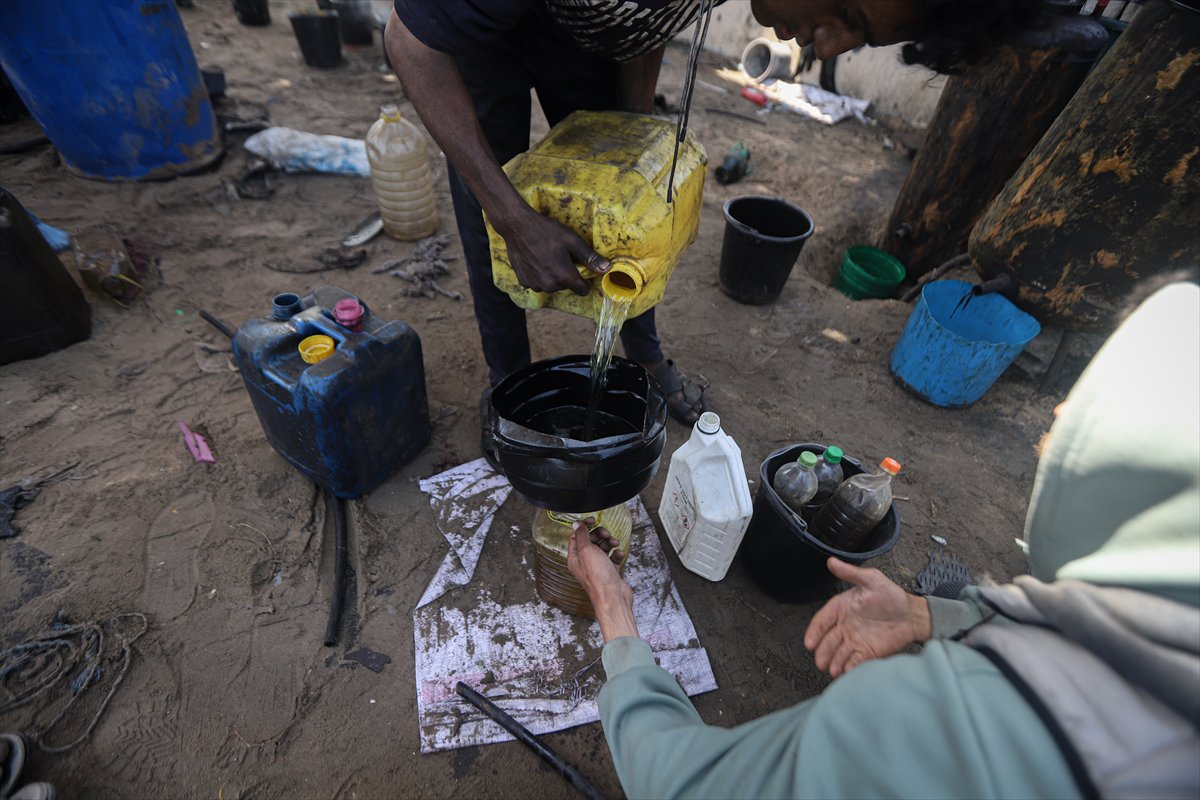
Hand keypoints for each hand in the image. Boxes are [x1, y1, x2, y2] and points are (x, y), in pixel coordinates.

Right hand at [500, 209, 608, 295]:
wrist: (517, 226)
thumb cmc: (547, 231)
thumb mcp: (572, 241)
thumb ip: (590, 258)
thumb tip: (607, 269)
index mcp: (564, 277)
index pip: (583, 290)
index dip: (586, 280)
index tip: (582, 268)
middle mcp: (549, 285)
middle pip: (566, 286)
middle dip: (567, 274)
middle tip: (562, 256)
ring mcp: (535, 285)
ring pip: (551, 285)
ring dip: (552, 275)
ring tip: (547, 256)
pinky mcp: (523, 281)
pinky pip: (537, 282)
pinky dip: (539, 274)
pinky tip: (536, 259)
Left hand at [567, 521, 637, 640]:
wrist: (613, 596)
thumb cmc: (598, 578)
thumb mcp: (587, 551)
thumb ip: (582, 536)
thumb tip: (576, 524)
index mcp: (575, 558)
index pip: (576, 537)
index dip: (584, 527)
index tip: (593, 520)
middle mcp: (585, 562)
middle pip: (591, 540)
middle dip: (599, 534)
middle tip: (606, 534)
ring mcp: (598, 567)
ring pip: (603, 547)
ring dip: (610, 542)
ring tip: (614, 544)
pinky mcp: (610, 571)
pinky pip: (613, 557)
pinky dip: (617, 553)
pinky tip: (619, 554)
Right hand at [803, 557, 930, 677]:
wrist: (912, 615)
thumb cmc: (891, 595)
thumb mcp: (871, 579)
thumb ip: (851, 573)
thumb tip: (831, 561)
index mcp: (841, 608)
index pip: (822, 621)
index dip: (814, 632)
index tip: (809, 643)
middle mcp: (845, 626)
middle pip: (828, 641)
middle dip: (823, 652)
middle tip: (820, 662)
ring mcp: (855, 640)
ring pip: (839, 653)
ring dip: (834, 662)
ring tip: (833, 670)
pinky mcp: (867, 652)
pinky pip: (855, 661)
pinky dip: (849, 667)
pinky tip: (847, 671)